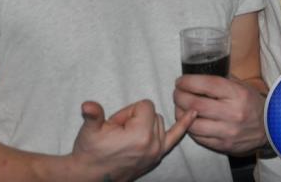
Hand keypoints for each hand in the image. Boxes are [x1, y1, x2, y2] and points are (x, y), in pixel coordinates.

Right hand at [72, 99, 194, 181]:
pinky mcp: (157, 157)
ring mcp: (157, 152)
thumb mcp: (90, 130)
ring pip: (158, 122)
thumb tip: (87, 104)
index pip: (145, 105)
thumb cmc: (90, 152)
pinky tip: (193, 114)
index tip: (116, 123)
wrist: (89, 176)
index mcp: (140, 135)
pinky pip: (175, 138)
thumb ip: (93, 114)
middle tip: (118, 131)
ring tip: (125, 136)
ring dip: (144, 124)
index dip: (129, 111)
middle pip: (152, 113)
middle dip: (136, 117)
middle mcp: (153, 144)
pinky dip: (184, 126)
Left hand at [173, 75, 265, 154]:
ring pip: (193, 124)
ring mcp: (227, 131)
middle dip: (179, 96)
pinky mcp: (223, 145)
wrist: (269, 128)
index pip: (206, 85)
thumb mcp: (241, 85)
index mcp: (236, 93)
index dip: (188, 82)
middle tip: (177, 92)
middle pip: (195, 104)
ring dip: (180, 113)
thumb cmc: (251, 102)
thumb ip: (221, 80)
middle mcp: (231, 112)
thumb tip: (197, 74)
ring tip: (179, 106)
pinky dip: (189, 127)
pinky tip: (189, 120)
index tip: (180, 81)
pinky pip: (198, 137)